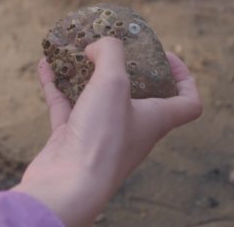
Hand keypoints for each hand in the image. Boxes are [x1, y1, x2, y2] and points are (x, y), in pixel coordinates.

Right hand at [12, 38, 201, 226]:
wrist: (66, 186)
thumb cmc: (100, 139)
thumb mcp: (113, 82)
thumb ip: (110, 53)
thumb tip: (97, 46)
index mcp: (155, 119)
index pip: (188, 103)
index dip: (184, 78)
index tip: (165, 57)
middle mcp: (131, 128)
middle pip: (139, 96)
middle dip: (126, 69)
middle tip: (112, 47)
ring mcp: (99, 134)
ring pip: (97, 98)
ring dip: (86, 74)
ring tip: (76, 50)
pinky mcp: (72, 139)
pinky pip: (65, 105)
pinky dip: (57, 84)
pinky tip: (45, 65)